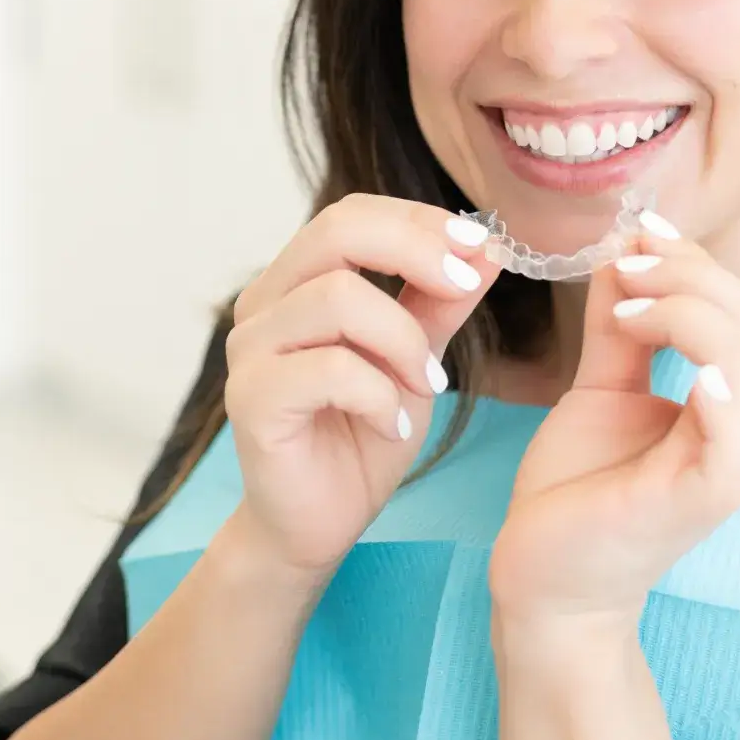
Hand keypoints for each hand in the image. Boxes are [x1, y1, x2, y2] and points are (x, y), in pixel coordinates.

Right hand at [222, 194, 500, 578]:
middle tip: (465, 288)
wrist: (317, 524)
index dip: (418, 221)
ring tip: (427, 386)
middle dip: (415, 251)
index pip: (353, 215)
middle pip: (336, 232)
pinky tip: (396, 427)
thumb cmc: (361, 435)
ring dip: (403, 340)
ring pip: (337, 298)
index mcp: (298, 281)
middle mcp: (264, 303)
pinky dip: (379, 395)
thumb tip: (488, 247)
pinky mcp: (250, 399)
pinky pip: (329, 370)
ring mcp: (250, 350)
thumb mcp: (416, 359)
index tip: (481, 245)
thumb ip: (441, 303)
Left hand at [489, 219, 739, 623]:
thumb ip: (621, 327)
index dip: (697, 262)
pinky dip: (710, 372)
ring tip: (628, 305)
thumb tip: (627, 252)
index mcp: (733, 407)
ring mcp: (738, 464)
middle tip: (626, 265)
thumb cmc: (576, 492)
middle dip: (692, 274)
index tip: (637, 234)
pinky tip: (660, 339)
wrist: (545, 580)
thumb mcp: (601, 388)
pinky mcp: (709, 493)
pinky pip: (734, 425)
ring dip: (686, 307)